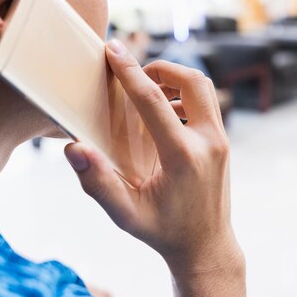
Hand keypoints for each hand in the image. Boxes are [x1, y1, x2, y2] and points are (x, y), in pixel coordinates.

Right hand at [64, 40, 242, 272]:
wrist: (207, 246)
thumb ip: (98, 182)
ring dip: (176, 80)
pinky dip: (185, 96)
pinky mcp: (222, 142)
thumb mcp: (125, 214)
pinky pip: (207, 104)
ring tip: (147, 93)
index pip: (154, 101)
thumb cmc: (164, 231)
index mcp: (183, 156)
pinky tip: (163, 115)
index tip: (113, 50)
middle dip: (162, 68)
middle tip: (136, 75)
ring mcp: (220, 141)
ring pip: (204, 88)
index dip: (130, 72)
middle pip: (192, 80)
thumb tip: (74, 148)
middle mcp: (209, 142)